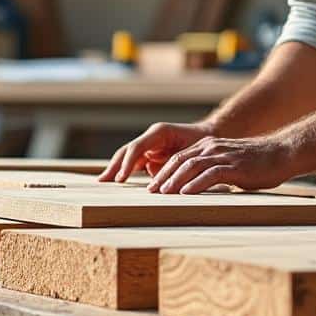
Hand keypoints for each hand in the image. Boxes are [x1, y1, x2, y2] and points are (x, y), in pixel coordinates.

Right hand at [97, 121, 214, 182]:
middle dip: (115, 166)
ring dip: (116, 169)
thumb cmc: (204, 142)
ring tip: (104, 182)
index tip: (121, 179)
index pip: (137, 147)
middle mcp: (151, 138)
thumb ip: (176, 161)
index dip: (128, 163)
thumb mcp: (193, 151)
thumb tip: (154, 174)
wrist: (211, 135)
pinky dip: (126, 172)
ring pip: (128, 156)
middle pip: (127, 151)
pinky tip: (117, 183)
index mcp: (159, 132)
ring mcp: (150, 146)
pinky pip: (135, 163)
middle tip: (103, 181)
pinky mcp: (151, 155)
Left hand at [146, 135, 296, 194]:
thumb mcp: (231, 165)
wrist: (282, 153)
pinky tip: (186, 193)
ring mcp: (223, 157)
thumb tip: (200, 189)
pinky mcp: (234, 167)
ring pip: (191, 166)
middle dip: (163, 177)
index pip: (179, 158)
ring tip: (163, 194)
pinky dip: (195, 184)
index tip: (153, 186)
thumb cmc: (258, 162)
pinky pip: (210, 174)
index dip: (164, 172)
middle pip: (180, 161)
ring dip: (175, 181)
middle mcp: (213, 149)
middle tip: (151, 192)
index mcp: (209, 147)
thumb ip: (214, 172)